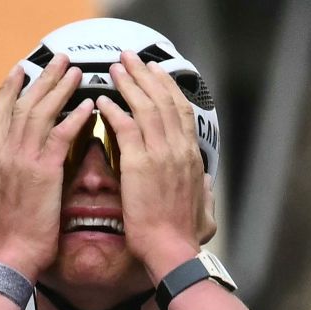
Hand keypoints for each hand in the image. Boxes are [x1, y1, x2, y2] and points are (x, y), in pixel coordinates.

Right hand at [0, 55, 94, 280]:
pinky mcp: (42, 172)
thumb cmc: (9, 241)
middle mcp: (5, 154)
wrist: (11, 257)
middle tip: (57, 60)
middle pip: (21, 104)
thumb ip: (0, 198)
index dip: (8, 90)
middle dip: (40, 79)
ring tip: (74, 71)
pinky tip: (87, 105)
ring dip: (59, 88)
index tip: (19, 71)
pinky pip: (59, 136)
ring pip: (40, 112)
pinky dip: (73, 118)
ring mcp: (22, 161)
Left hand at [97, 51, 213, 281]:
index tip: (156, 72)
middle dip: (146, 75)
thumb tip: (208, 183)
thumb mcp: (204, 210)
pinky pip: (125, 128)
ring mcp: (159, 155)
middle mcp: (177, 150)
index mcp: (190, 157)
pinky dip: (113, 111)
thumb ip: (205, 191)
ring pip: (144, 107)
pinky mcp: (138, 165)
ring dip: (128, 84)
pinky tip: (102, 101)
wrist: (171, 251)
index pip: (180, 111)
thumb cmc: (183, 237)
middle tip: (131, 58)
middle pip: (162, 100)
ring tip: (115, 68)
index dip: (167, 88)